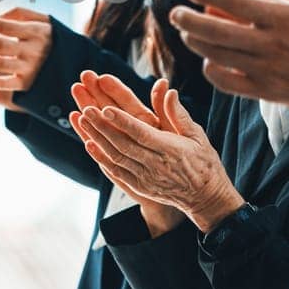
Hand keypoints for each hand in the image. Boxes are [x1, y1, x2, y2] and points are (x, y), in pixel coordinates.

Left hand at [72, 76, 242, 232]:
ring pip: (115, 156)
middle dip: (102, 125)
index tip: (106, 108)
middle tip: (86, 107)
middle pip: (123, 144)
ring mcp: (145, 178)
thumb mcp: (197, 136)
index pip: (142, 133)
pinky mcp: (138, 186)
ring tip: (82, 119)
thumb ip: (178, 114)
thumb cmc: (203, 161)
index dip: (123, 121)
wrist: (205, 198)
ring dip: (97, 138)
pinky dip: (100, 158)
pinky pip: (115, 171)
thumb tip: (168, 91)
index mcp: (171, 149)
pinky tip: (88, 143)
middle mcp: (155, 165)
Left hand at [171, 0, 288, 126]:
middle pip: (215, 30)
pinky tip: (210, 62)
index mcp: (284, 17)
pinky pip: (228, 82)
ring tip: (187, 35)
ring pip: (217, 55)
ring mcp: (266, 70)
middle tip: (175, 14)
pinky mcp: (267, 93)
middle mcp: (270, 44)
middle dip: (189, 20)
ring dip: (197, 43)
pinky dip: (213, 71)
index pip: (235, 1)